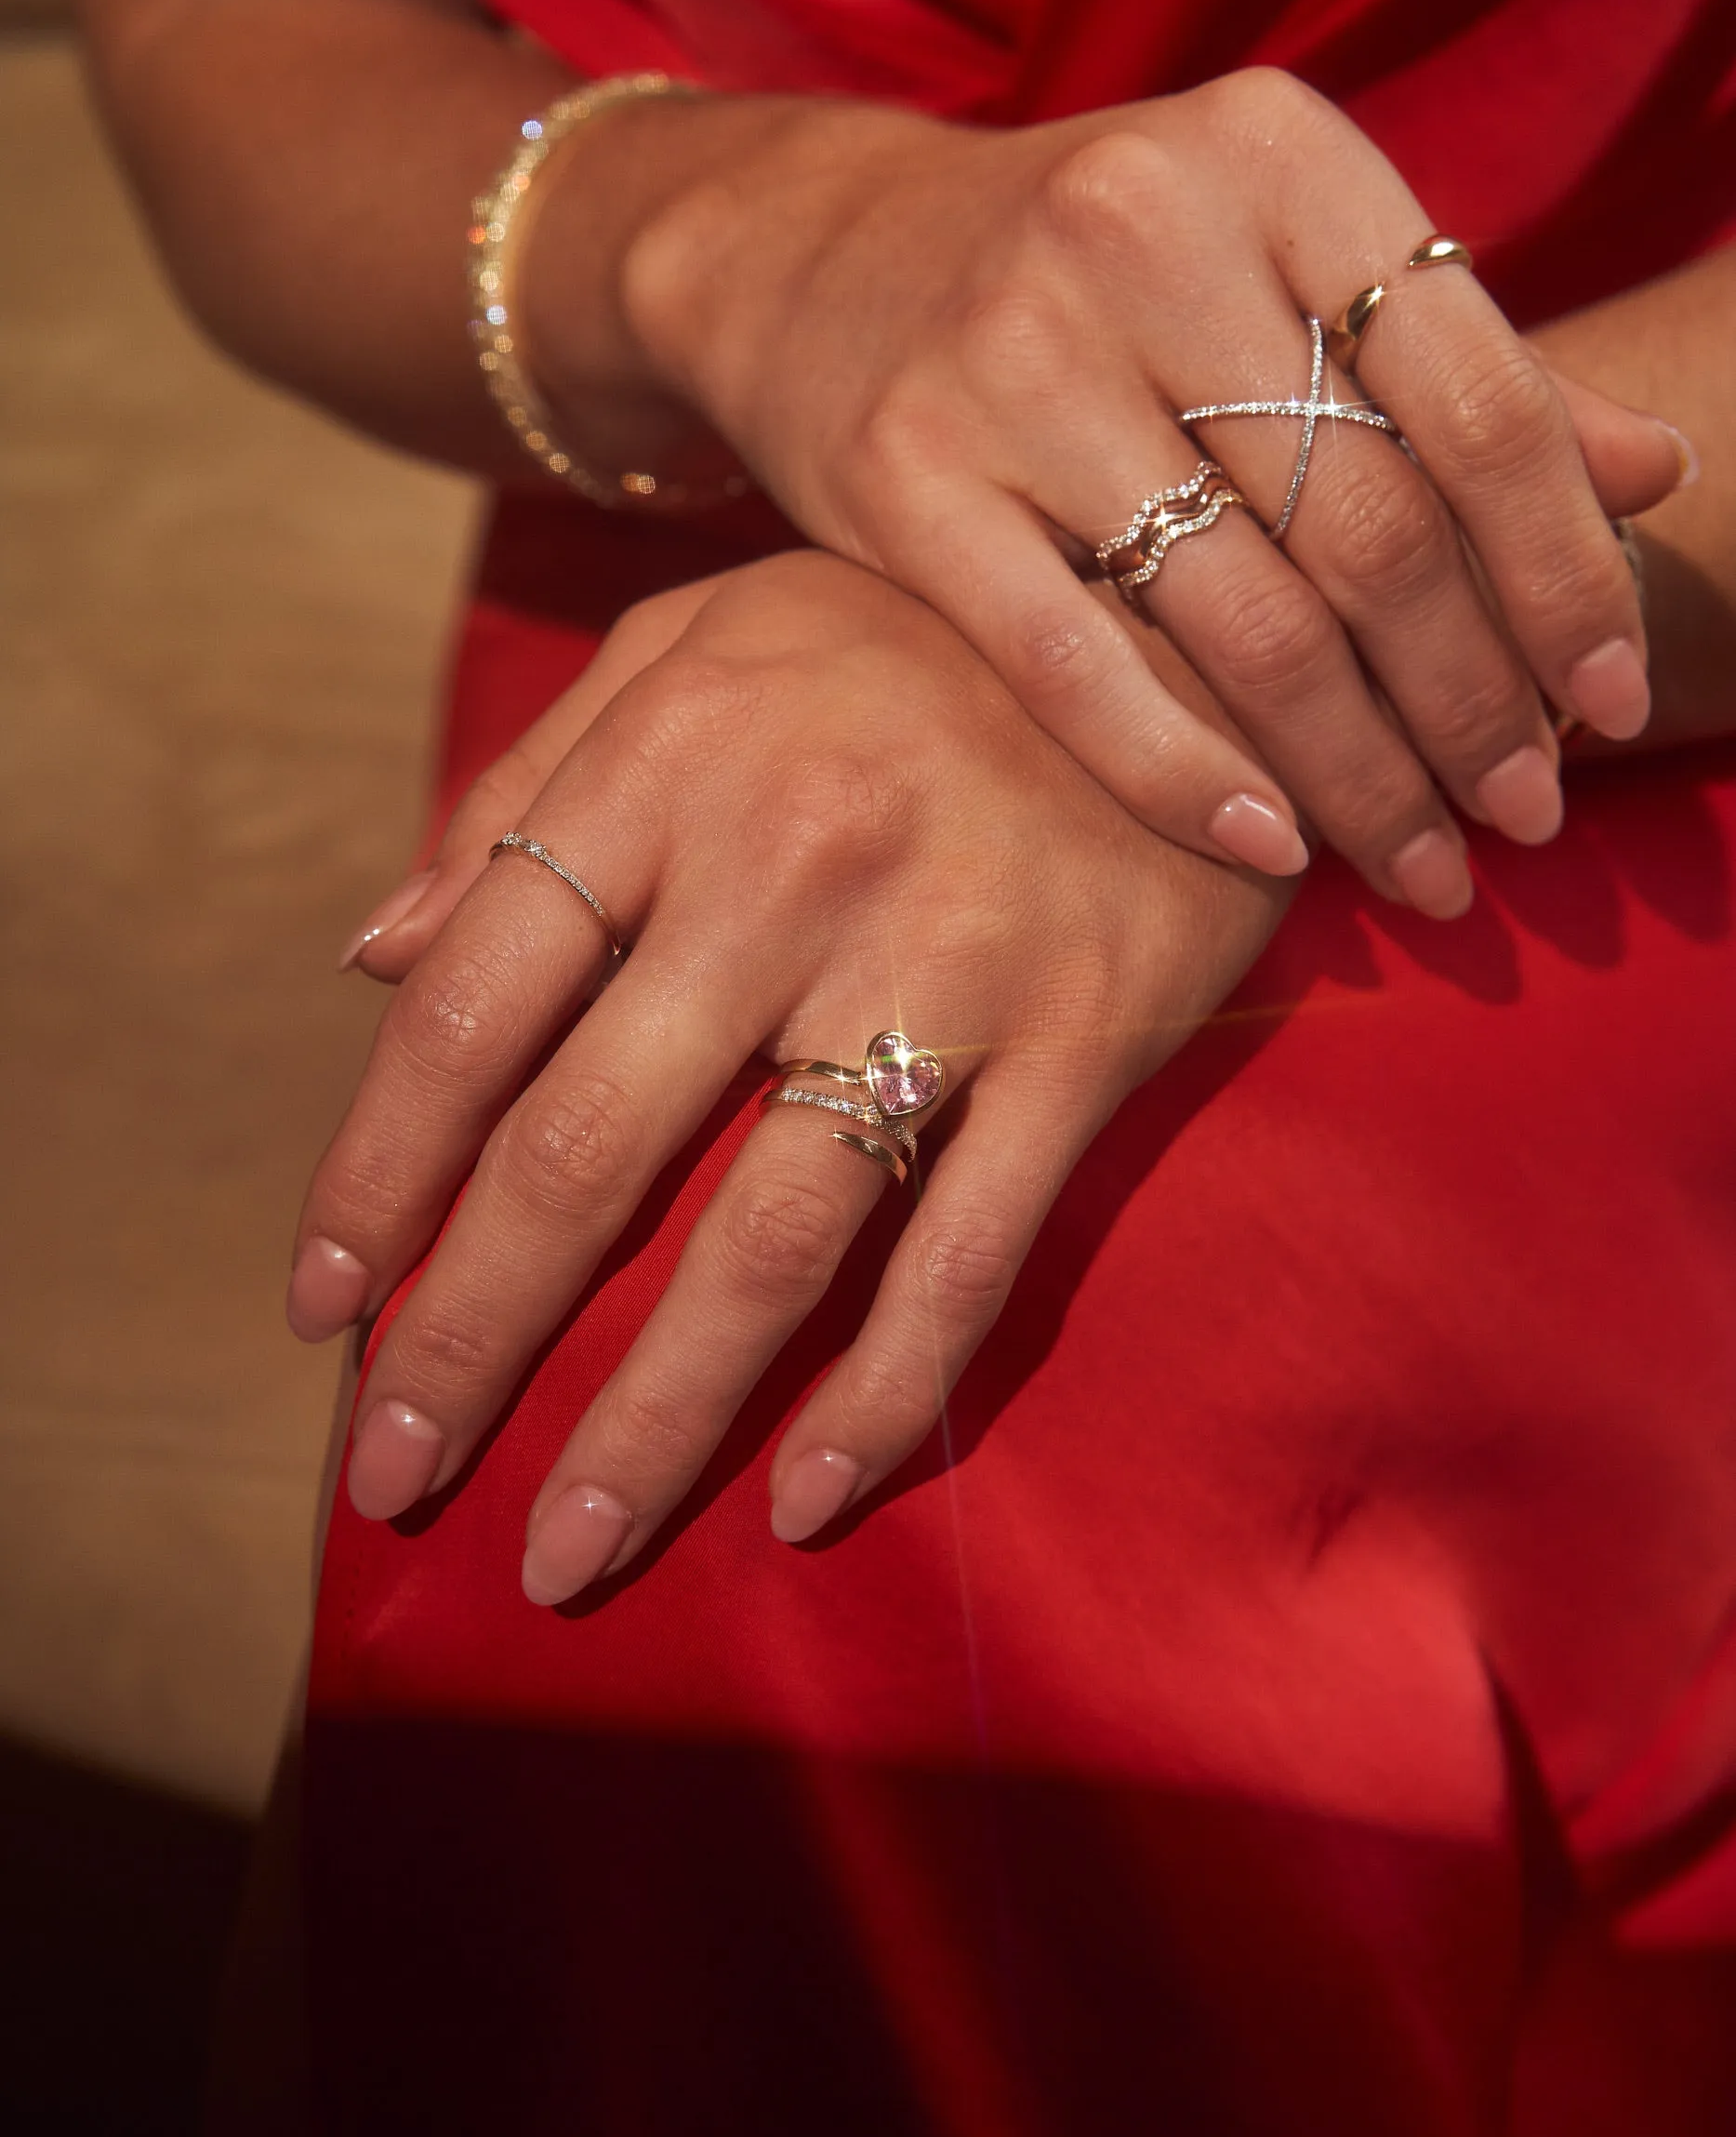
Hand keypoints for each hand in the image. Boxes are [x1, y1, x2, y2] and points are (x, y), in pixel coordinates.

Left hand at [289, 552, 1290, 1600]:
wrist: (1191, 587)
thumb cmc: (908, 631)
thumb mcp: (695, 645)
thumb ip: (527, 791)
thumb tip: (373, 959)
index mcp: (667, 763)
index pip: (473, 1011)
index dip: (380, 1178)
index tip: (324, 1311)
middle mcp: (790, 866)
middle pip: (587, 1151)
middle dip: (475, 1338)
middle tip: (394, 1474)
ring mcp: (949, 959)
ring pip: (768, 1240)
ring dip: (654, 1418)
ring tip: (567, 1550)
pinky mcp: (1092, 1036)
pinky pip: (968, 1255)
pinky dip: (887, 1395)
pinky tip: (806, 1504)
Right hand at [571, 68, 1688, 916]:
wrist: (812, 255)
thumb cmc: (1092, 277)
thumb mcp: (1273, 259)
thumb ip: (1452, 360)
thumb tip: (1653, 470)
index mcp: (1275, 152)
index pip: (1479, 394)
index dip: (1565, 571)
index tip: (1615, 702)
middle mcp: (1144, 230)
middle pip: (1373, 526)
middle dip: (1476, 701)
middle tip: (1526, 814)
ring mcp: (1009, 357)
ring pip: (1243, 619)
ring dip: (1361, 772)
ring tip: (1426, 860)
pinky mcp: (901, 477)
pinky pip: (1078, 671)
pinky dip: (1188, 777)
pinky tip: (1273, 848)